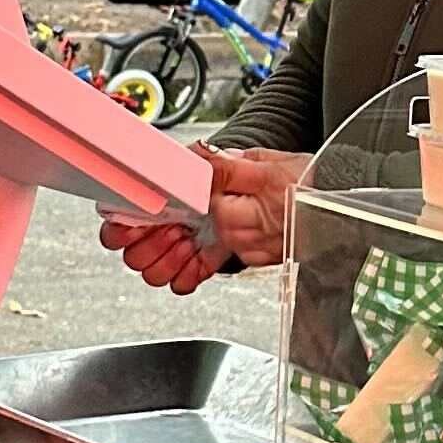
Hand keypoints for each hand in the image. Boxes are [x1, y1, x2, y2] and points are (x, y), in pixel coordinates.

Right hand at [99, 146, 308, 294]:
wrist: (316, 203)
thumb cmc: (291, 178)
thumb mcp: (259, 168)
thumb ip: (220, 167)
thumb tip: (188, 165)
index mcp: (188, 182)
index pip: (137, 202)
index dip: (126, 218)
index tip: (131, 225)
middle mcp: (188, 208)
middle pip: (137, 239)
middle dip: (145, 244)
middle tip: (171, 238)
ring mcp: (200, 233)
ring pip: (157, 261)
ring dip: (164, 261)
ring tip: (185, 250)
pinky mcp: (216, 255)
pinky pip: (188, 273)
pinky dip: (185, 277)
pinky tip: (192, 272)